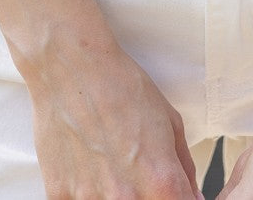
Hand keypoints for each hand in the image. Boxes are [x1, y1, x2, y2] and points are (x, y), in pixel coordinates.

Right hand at [23, 34, 201, 199]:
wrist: (71, 65)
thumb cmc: (122, 86)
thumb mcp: (170, 121)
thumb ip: (184, 168)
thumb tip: (192, 197)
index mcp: (160, 180)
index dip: (177, 199)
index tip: (170, 191)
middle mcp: (126, 198)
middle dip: (148, 196)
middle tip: (137, 172)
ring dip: (115, 195)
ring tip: (109, 167)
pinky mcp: (59, 195)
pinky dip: (86, 191)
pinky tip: (87, 166)